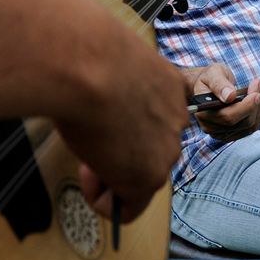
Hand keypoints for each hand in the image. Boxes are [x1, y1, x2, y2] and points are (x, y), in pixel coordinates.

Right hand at [54, 13, 188, 222]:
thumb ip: (115, 84)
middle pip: (148, 149)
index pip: (155, 117)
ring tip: (83, 154)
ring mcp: (166, 150)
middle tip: (87, 137)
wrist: (86, 64)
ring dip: (108, 175)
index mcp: (170, 86)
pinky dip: (104, 202)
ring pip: (138, 179)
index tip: (98, 113)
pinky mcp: (147, 177)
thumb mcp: (109, 63)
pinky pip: (129, 207)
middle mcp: (176, 119)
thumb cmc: (88, 53)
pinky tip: (88, 178)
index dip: (123, 123)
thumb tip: (98, 94)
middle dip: (116, 151)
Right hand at [185, 63, 259, 141]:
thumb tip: (230, 96)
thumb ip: (219, 84)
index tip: (258, 94)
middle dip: (258, 104)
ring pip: (251, 125)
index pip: (228, 116)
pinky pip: (254, 126)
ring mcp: (224, 133)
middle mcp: (212, 128)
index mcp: (204, 113)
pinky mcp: (236, 133)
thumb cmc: (210, 79)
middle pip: (242, 122)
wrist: (208, 87)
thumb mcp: (213, 74)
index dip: (245, 107)